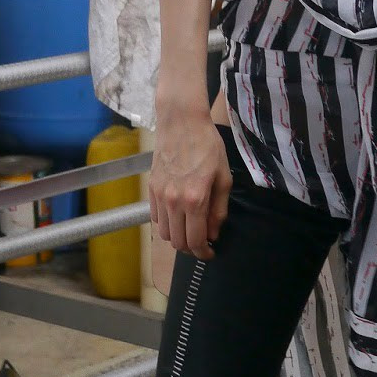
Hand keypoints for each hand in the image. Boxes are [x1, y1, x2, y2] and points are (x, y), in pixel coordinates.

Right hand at [148, 112, 231, 260]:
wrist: (182, 122)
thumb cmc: (208, 146)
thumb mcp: (224, 177)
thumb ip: (219, 210)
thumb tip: (214, 233)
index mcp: (195, 199)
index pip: (195, 241)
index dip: (204, 253)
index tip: (210, 253)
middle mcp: (174, 201)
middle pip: (178, 242)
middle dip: (192, 249)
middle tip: (202, 243)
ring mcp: (160, 195)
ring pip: (165, 234)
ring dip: (178, 238)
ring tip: (190, 230)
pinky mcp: (151, 188)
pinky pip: (156, 218)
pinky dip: (167, 224)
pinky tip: (178, 216)